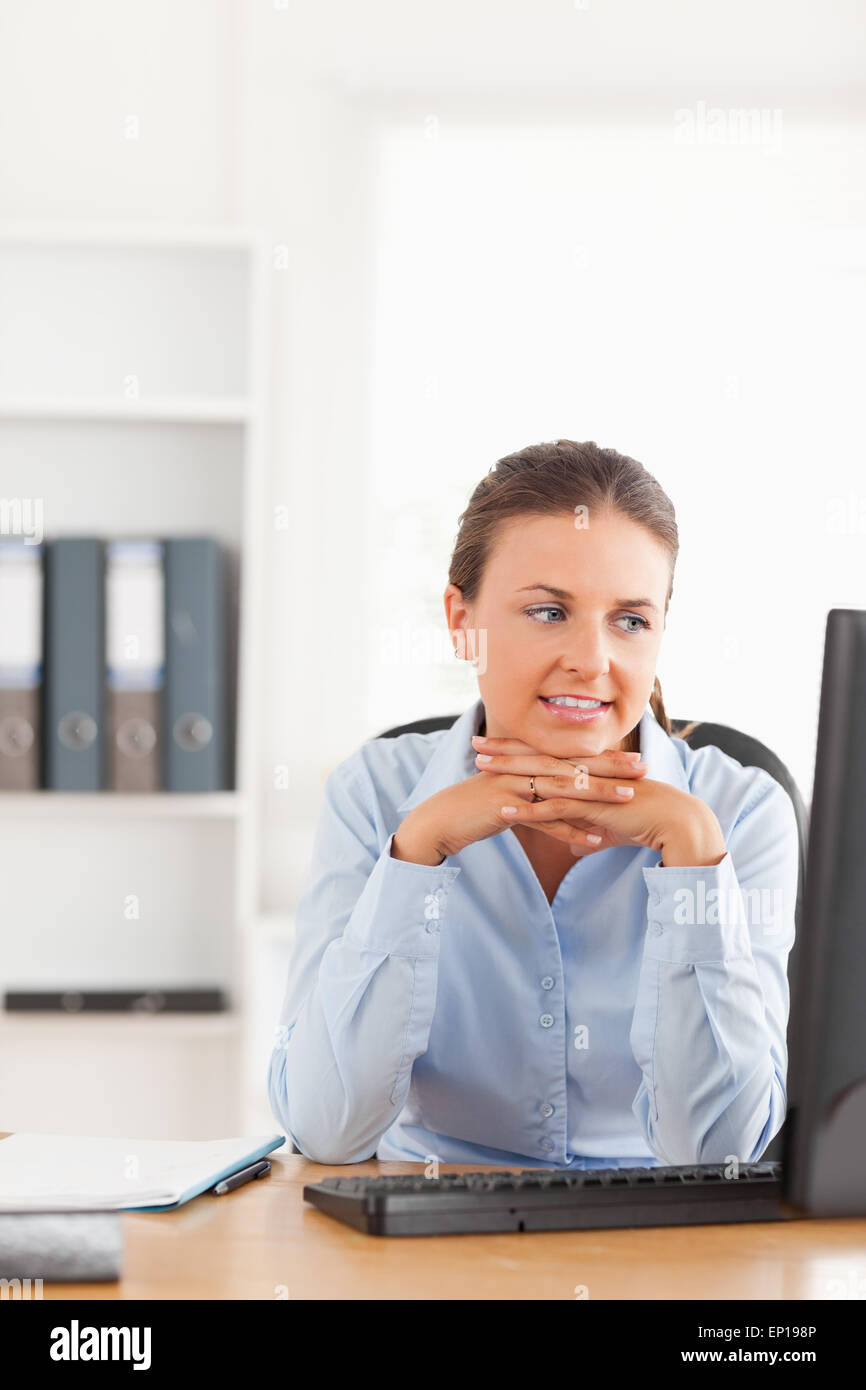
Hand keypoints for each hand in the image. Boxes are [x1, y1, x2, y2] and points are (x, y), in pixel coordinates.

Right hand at [399, 741, 650, 861]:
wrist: (441, 820)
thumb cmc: (477, 809)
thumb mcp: (511, 795)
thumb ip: (537, 793)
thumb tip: (564, 802)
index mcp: (527, 760)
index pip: (572, 756)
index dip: (603, 757)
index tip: (634, 759)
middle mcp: (523, 766)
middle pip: (574, 765)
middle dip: (610, 767)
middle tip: (643, 769)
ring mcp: (514, 784)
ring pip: (564, 788)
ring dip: (599, 794)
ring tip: (630, 799)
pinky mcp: (506, 806)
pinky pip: (545, 819)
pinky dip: (571, 829)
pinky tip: (595, 840)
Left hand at [470, 734, 726, 865]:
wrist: (675, 823)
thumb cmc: (646, 822)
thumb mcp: (610, 826)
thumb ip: (588, 831)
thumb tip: (571, 845)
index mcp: (589, 770)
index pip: (547, 754)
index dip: (519, 748)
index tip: (494, 744)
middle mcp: (587, 772)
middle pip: (538, 758)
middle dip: (505, 751)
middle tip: (475, 745)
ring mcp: (590, 787)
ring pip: (542, 777)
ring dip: (509, 774)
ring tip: (480, 771)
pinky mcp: (594, 805)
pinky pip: (556, 806)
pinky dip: (529, 808)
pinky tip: (504, 809)